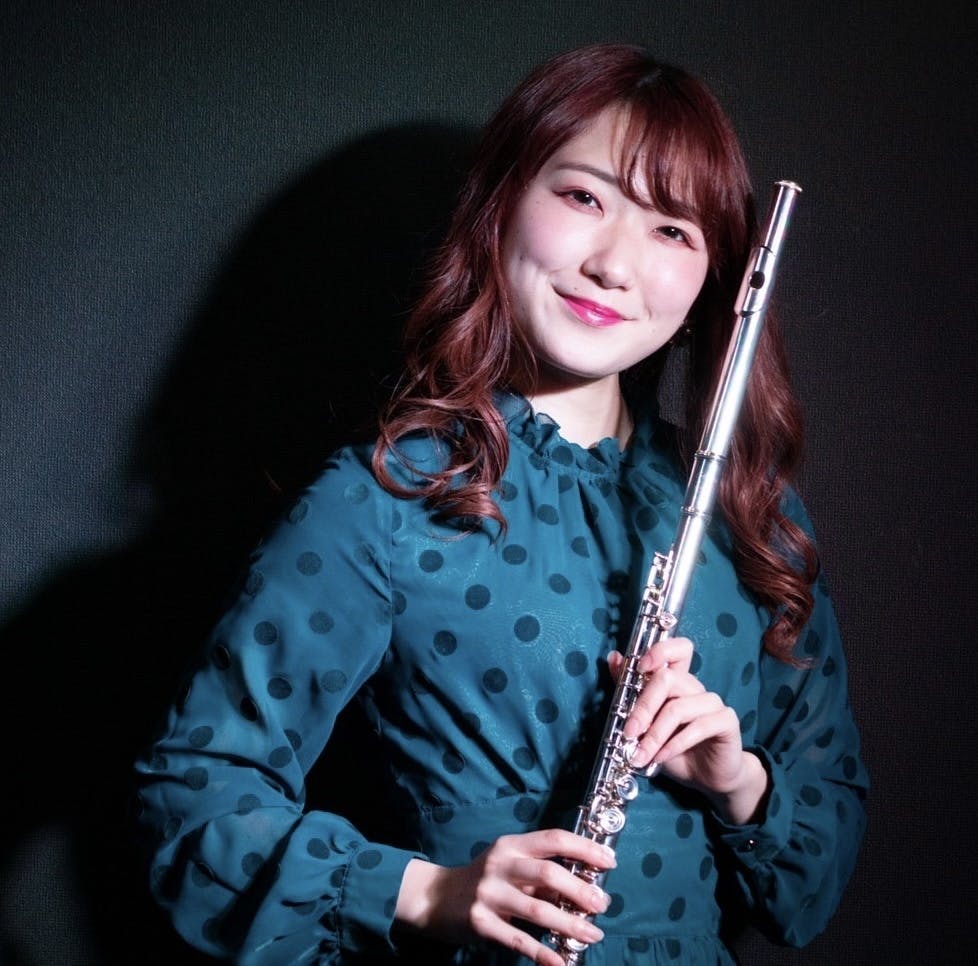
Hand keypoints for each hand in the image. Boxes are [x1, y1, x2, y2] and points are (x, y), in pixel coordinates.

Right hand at [395, 829, 615, 964]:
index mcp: (511, 845)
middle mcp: (501, 865)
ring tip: (592, 934)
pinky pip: (519, 939)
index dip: (585, 848)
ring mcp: (489, 894)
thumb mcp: (510, 867)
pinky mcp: (481, 922)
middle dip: (581, 890)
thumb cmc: (484, 880)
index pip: (554, 838)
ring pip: (538, 909)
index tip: (610, 862)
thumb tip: (582, 888)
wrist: (436, 897)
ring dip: (570, 924)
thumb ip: (540, 875)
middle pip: (549, 873)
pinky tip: (561, 962)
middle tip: (603, 904)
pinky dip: (543, 953)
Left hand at [608, 637, 768, 823]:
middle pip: (668, 679)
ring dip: (654, 735)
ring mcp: (713, 702)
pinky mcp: (727, 721)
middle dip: (642, 707)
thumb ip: (630, 691)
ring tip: (640, 755)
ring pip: (678, 708)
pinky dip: (674, 745)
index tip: (639, 667)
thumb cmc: (673, 747)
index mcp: (677, 681)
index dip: (660, 651)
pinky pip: (699, 727)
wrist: (705, 777)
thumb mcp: (646, 723)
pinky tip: (661, 758)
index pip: (677, 649)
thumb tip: (614, 658)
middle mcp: (695, 686)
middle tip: (628, 733)